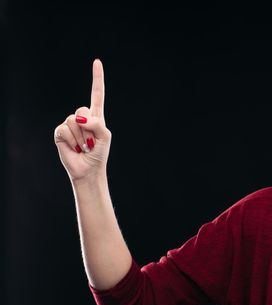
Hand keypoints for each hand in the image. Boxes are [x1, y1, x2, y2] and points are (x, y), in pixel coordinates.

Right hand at [54, 59, 111, 181]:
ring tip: (84, 146)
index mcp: (96, 116)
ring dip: (81, 137)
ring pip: (73, 120)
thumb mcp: (105, 136)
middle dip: (89, 128)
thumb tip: (79, 117)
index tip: (97, 62)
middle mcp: (82, 117)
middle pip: (82, 109)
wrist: (88, 169)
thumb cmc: (99, 153)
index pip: (97, 94)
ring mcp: (70, 124)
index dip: (96, 78)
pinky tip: (75, 148)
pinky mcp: (60, 132)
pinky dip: (72, 141)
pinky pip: (64, 129)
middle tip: (91, 142)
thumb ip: (97, 123)